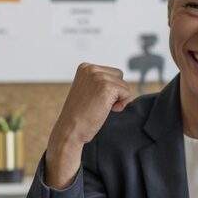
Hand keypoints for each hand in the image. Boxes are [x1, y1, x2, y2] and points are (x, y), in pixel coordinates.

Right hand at [45, 63, 132, 188]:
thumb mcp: (87, 90)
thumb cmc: (79, 115)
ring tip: (101, 107)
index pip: (111, 73)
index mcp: (85, 67)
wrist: (70, 129)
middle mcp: (91, 68)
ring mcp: (98, 76)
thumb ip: (99, 82)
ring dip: (118, 99)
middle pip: (119, 76)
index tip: (94, 100)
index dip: (108, 90)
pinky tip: (107, 110)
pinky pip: (127, 93)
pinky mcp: (107, 86)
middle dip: (115, 92)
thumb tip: (121, 84)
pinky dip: (122, 104)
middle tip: (99, 104)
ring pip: (124, 85)